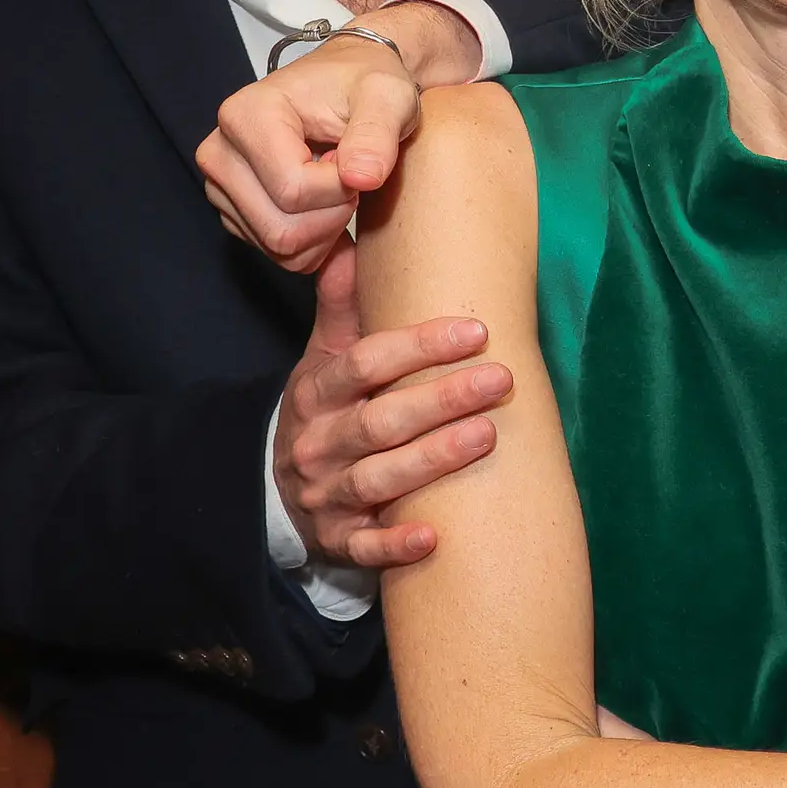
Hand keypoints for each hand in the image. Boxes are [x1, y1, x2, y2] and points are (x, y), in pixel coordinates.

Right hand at [200, 6, 482, 271]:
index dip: (341, 189)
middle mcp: (220, 153)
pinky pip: (280, 255)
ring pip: (280, 249)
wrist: (349, 84)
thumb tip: (361, 178)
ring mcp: (221, 187)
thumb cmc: (364, 85)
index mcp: (246, 115)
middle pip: (280, 229)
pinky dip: (316, 243)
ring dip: (327, 232)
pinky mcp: (234, 212)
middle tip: (353, 178)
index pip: (293, 189)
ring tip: (341, 187)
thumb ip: (377, 133)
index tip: (358, 159)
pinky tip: (329, 206)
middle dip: (333, 217)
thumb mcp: (387, 95)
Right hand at [276, 245, 512, 570]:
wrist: (286, 489)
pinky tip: (433, 536)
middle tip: (500, 377)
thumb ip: (341, 305)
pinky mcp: (338, 541)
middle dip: (440, 399)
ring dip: (432, 458)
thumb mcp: (326, 358)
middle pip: (378, 421)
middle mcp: (317, 444)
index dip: (417, 346)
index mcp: (316, 393)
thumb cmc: (329, 410)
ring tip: (488, 434)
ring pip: (377, 479)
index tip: (475, 330)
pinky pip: (364, 548)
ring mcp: (325, 496)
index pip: (363, 364)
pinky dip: (395, 544)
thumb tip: (351, 239)